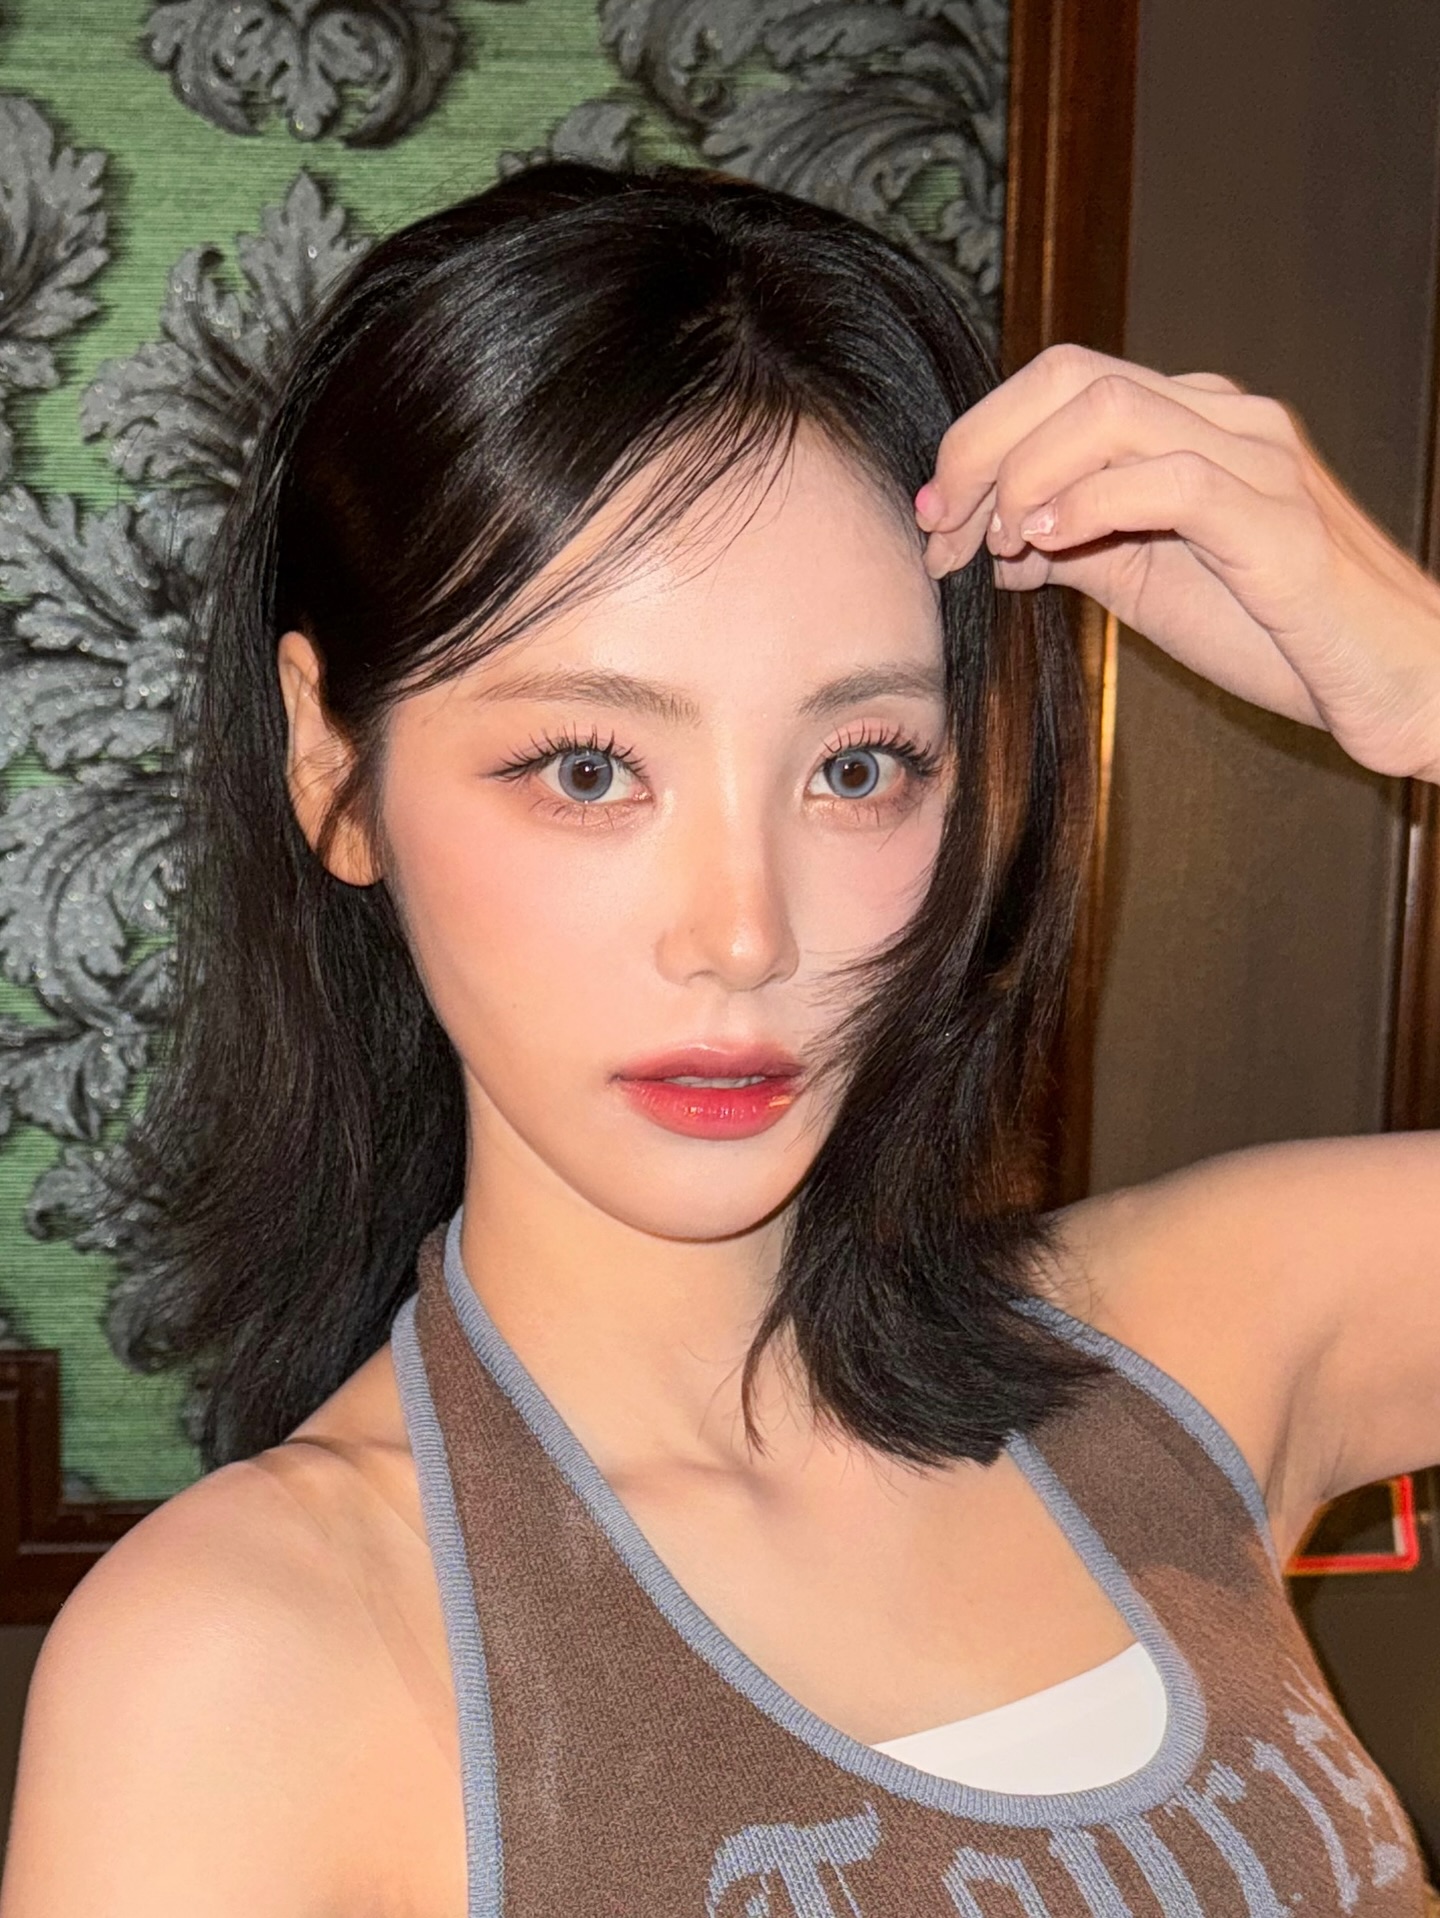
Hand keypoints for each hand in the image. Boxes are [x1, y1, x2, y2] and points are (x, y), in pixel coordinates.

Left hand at [914, 344, 1439, 781]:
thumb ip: (1076, 550)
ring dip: (1022, 476)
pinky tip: (1046, 546)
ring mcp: (1258, 460)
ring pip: (1108, 411)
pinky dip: (1086, 507)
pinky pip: (1167, 479)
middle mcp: (1226, 418)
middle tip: (942, 530)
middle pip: (1067, 376)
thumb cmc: (1279, 633)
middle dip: (979, 448)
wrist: (1395, 682)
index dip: (977, 440)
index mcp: (1192, 422)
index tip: (936, 522)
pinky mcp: (1277, 523)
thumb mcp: (1151, 584)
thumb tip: (995, 544)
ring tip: (997, 545)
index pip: (1060, 383)